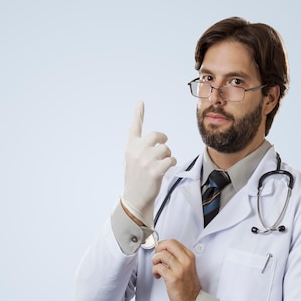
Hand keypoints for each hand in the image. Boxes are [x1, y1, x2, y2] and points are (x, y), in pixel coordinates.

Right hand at [121, 101, 175, 227]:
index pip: (134, 127)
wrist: (134, 198)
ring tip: (161, 165)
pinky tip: (165, 169)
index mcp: (130, 147)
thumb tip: (131, 127)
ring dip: (168, 155)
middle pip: (157, 135)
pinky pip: (171, 159)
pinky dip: (171, 163)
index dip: (138, 113)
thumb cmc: (135, 177)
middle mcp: (136, 151)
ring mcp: (145, 161)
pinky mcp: (155, 171)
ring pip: (166, 148)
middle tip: (164, 147)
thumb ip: (134, 143)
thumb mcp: (130, 158)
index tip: (140, 102)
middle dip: (163, 140)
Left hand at [152, 239, 200, 300]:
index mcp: (189, 257)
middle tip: (157, 257)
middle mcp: (185, 261)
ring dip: (155, 261)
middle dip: (158, 249)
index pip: (173, 242)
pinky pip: (158, 267)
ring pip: (161, 255)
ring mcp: (179, 269)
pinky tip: (157, 275)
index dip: (163, 244)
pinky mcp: (173, 278)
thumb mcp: (188, 267)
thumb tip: (164, 250)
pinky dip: (154, 271)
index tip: (160, 250)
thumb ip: (178, 257)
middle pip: (168, 244)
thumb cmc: (188, 286)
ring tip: (157, 267)